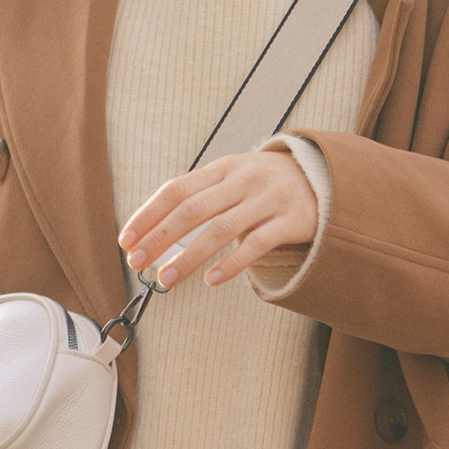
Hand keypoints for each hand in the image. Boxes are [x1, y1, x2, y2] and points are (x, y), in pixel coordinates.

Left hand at [120, 144, 319, 292]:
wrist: (323, 178)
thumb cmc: (265, 185)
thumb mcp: (233, 178)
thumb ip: (201, 196)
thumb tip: (153, 229)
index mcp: (222, 168)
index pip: (176, 190)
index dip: (148, 215)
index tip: (125, 239)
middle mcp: (243, 180)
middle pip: (193, 209)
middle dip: (160, 237)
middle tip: (137, 262)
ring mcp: (268, 200)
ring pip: (221, 229)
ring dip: (189, 256)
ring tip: (166, 279)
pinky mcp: (291, 221)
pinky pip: (257, 244)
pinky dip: (232, 263)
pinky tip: (212, 279)